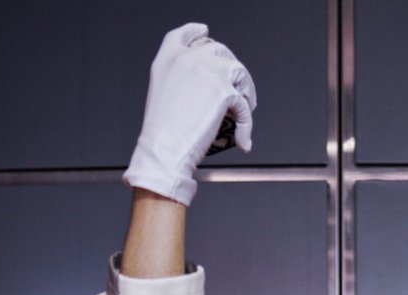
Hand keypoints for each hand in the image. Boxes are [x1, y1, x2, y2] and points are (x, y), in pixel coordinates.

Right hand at [124, 22, 256, 205]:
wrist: (164, 149)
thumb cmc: (162, 134)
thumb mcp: (162, 96)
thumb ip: (179, 83)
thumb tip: (205, 90)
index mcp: (168, 58)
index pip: (184, 35)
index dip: (195, 32)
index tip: (204, 32)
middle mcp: (188, 58)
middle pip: (219, 52)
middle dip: (230, 69)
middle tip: (236, 90)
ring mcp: (208, 71)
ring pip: (238, 72)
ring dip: (245, 90)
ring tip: (245, 109)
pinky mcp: (224, 90)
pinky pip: (243, 105)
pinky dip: (246, 124)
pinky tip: (243, 139)